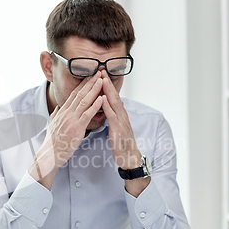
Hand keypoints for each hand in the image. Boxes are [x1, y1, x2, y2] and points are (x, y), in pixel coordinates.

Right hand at [29, 72, 103, 189]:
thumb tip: (57, 108)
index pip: (73, 94)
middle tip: (98, 72)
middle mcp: (66, 113)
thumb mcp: (52, 125)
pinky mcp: (76, 128)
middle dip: (89, 82)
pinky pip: (87, 114)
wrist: (49, 155)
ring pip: (84, 101)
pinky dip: (95, 106)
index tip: (90, 75)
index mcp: (62, 112)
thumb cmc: (52, 142)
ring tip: (101, 80)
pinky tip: (101, 99)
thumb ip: (56, 115)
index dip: (82, 84)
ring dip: (94, 90)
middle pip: (79, 94)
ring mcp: (71, 120)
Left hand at [101, 70, 149, 196]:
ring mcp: (121, 122)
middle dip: (107, 82)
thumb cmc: (121, 144)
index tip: (99, 73)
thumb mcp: (115, 127)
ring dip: (108, 91)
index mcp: (119, 114)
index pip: (111, 97)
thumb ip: (111, 116)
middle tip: (101, 69)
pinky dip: (108, 108)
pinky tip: (103, 100)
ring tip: (102, 80)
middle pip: (113, 96)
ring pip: (114, 104)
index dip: (105, 85)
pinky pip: (113, 117)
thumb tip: (105, 108)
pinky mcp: (119, 131)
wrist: (129, 159)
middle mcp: (122, 115)